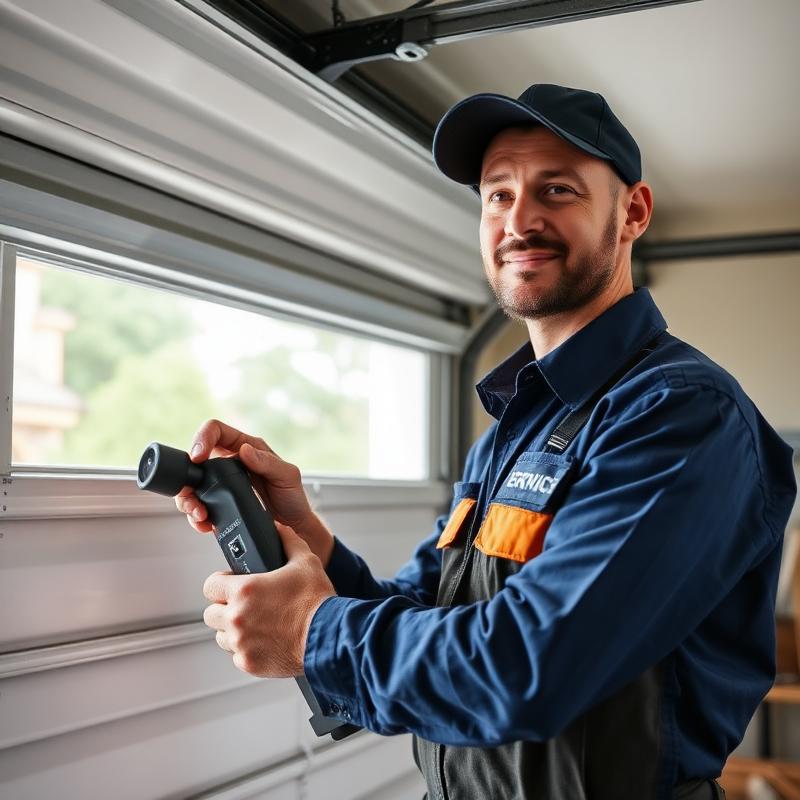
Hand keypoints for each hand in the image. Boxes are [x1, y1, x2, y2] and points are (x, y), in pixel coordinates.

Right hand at [174, 419, 334, 566]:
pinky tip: (205, 523)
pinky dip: (196, 516)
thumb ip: (267, 462)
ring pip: (193, 484)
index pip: (216, 430)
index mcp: (246, 446)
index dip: (203, 438)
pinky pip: (200, 504)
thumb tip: (244, 450)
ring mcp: (223, 482)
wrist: (293, 524)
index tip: (198, 456)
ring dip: (189, 500)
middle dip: (189, 477)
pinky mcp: (220, 501)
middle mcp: (231, 461)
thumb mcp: (287, 476)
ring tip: (200, 514)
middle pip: (196, 459)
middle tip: (192, 493)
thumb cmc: (293, 496)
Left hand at [202, 523, 335, 676]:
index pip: (210, 586)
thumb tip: (279, 528)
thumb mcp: (305, 561)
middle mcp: (237, 618)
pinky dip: (247, 649)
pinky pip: (237, 655)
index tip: (232, 585)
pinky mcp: (249, 663)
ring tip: (256, 624)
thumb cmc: (317, 600)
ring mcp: (241, 643)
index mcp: (244, 590)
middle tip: (245, 606)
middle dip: (224, 608)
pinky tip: (266, 640)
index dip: (221, 583)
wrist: (330, 637)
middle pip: (210, 613)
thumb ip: (288, 540)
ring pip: (221, 636)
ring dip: (233, 630)